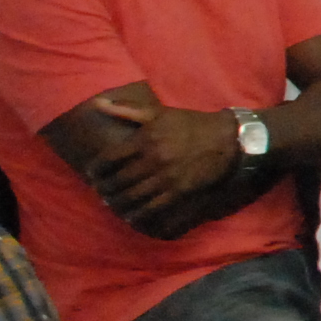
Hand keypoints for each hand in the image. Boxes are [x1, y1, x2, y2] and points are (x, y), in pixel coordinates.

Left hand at [85, 93, 252, 231]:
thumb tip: (97, 103)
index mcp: (145, 139)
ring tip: (112, 205)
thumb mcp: (159, 113)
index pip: (108, 159)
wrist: (227, 139)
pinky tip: (132, 217)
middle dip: (104, 190)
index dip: (96, 171)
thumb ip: (127, 110)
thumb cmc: (190, 124)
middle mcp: (152, 159)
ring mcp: (166, 178)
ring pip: (131, 197)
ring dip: (118, 204)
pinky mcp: (179, 191)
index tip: (92, 175)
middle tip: (100, 193)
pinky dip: (138, 216)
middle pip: (117, 181)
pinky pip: (152, 208)